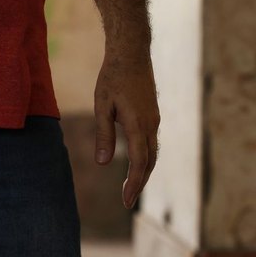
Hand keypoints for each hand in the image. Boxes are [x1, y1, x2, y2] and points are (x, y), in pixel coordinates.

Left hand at [93, 52, 159, 208]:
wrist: (132, 54)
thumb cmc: (112, 78)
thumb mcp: (102, 107)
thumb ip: (103, 135)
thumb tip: (103, 163)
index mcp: (138, 124)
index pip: (139, 162)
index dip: (133, 184)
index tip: (126, 201)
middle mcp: (151, 125)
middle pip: (149, 162)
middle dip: (139, 183)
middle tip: (127, 202)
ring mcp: (154, 120)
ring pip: (152, 153)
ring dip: (142, 172)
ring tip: (130, 188)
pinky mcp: (152, 116)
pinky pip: (151, 143)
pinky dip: (144, 159)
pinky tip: (135, 165)